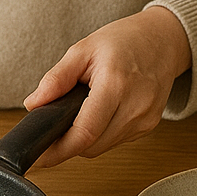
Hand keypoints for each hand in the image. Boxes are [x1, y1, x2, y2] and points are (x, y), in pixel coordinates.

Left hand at [22, 6, 191, 166]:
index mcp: (116, 85)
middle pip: (92, 146)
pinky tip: (99, 114)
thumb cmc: (125, 40)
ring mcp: (145, 120)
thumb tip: (33, 104)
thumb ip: (56, 78)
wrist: (162, 39)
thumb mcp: (83, 49)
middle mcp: (135, 107)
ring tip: (78, 113)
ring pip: (103, 147)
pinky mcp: (149, 127)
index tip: (39, 155)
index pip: (85, 133)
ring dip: (85, 139)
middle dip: (68, 143)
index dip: (58, 149)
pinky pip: (116, 141)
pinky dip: (101, 134)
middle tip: (52, 128)